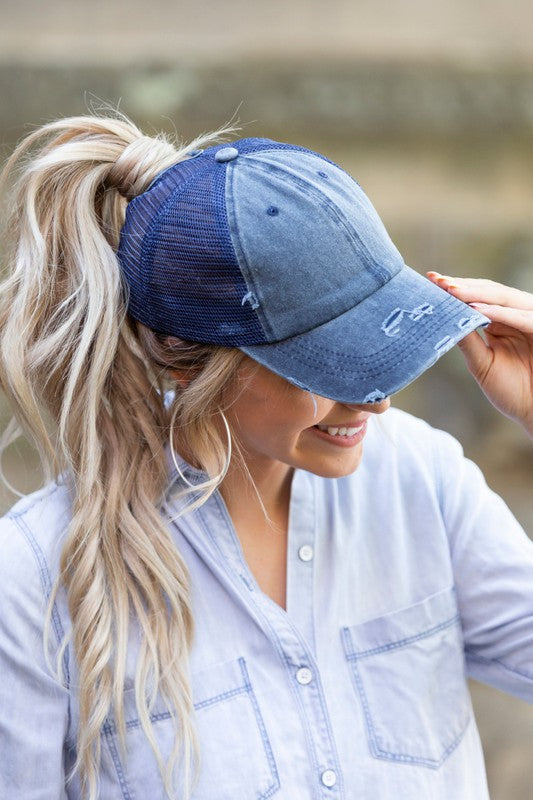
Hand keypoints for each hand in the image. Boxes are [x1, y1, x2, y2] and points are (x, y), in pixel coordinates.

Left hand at [427, 272, 532, 438]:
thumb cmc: (512, 391)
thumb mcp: (483, 364)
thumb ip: (468, 341)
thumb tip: (444, 320)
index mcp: (503, 322)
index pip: (480, 298)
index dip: (457, 289)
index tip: (432, 281)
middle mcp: (517, 317)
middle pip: (491, 292)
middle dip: (463, 286)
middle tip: (438, 281)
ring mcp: (531, 321)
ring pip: (504, 299)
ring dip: (478, 293)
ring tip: (452, 290)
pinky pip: (521, 317)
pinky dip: (499, 312)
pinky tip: (477, 308)